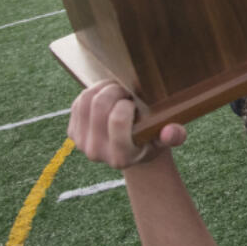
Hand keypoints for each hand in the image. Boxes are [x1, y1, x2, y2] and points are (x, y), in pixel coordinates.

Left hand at [68, 80, 186, 168]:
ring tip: (118, 90)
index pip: (117, 120)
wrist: (132, 152)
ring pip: (86, 100)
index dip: (127, 103)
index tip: (137, 102)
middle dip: (116, 90)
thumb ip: (174, 136)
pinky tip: (107, 96)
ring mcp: (82, 144)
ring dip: (103, 88)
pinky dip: (93, 92)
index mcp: (121, 157)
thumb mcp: (166, 140)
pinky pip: (78, 102)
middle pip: (99, 105)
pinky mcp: (72, 133)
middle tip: (128, 91)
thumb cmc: (152, 140)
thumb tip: (171, 132)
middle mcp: (97, 153)